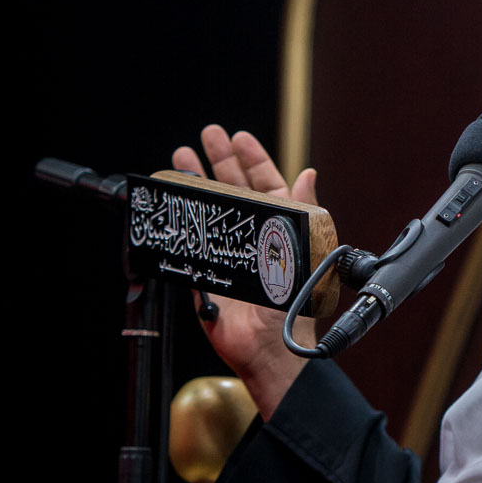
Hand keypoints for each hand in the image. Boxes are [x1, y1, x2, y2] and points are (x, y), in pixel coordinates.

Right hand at [173, 125, 320, 420]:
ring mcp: (231, 252)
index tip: (240, 138)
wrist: (266, 347)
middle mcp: (255, 236)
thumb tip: (308, 174)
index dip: (253, 160)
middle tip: (208, 135)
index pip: (267, 184)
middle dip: (221, 160)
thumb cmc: (292, 305)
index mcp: (281, 229)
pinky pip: (194, 239)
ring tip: (183, 155)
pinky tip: (173, 199)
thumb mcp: (303, 251)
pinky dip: (183, 218)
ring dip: (198, 180)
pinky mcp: (208, 271)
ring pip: (212, 209)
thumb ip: (304, 212)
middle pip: (235, 189)